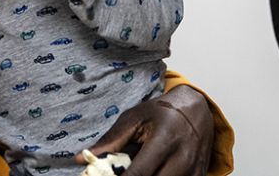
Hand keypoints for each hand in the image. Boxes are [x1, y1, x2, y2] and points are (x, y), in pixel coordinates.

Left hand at [81, 85, 213, 175]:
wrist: (197, 109)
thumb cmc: (163, 112)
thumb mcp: (135, 118)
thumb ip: (110, 141)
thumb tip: (80, 160)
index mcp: (165, 140)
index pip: (139, 173)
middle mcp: (182, 158)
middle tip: (119, 175)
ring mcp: (193, 170)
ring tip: (133, 172)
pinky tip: (153, 173)